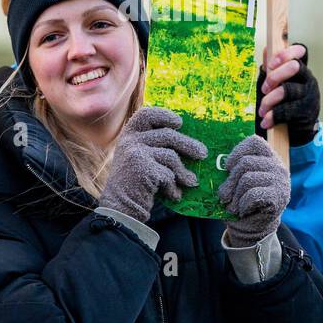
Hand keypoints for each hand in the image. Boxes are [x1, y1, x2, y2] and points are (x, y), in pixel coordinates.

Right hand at [98, 106, 206, 222]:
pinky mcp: (142, 169)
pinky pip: (168, 174)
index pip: (147, 114)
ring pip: (171, 156)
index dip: (164, 116)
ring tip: (191, 181)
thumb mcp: (137, 158)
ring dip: (183, 172)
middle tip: (203, 154)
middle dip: (188, 145)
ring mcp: (136, 153)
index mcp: (129, 134)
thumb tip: (187, 141)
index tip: (179, 123)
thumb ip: (152, 146)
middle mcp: (131, 140)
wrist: (120, 207)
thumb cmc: (134, 183)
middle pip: (168, 135)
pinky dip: (173, 186)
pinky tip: (175, 195)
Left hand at [219, 136, 290, 247]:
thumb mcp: (237, 181)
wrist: (254, 228)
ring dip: (234, 195)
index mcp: (268, 157)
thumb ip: (233, 168)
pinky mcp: (279, 197)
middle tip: (224, 195)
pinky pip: (253, 195)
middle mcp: (278, 166)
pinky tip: (242, 210)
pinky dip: (242, 204)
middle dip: (230, 181)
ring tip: (232, 205)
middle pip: (245, 162)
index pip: (255, 142)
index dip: (237, 151)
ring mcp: (281, 181)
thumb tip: (219, 163)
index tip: (227, 167)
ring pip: (247, 179)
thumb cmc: (242, 200)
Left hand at [257, 44, 320, 146]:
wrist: (296, 132)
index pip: (301, 50)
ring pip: (287, 90)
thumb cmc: (284, 103)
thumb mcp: (276, 85)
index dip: (286, 53)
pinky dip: (273, 117)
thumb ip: (271, 70)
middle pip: (294, 66)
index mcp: (301, 69)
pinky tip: (266, 122)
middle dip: (274, 77)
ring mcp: (310, 95)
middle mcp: (309, 79)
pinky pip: (287, 111)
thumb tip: (266, 50)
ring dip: (269, 101)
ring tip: (261, 111)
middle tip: (264, 89)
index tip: (271, 64)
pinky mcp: (308, 112)